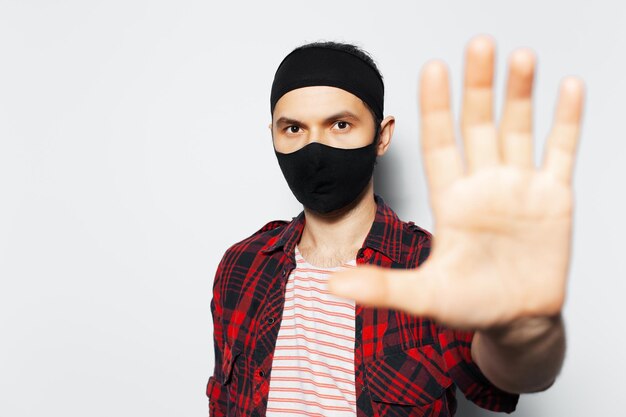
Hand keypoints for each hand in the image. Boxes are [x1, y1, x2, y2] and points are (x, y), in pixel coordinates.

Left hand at [328, 35, 584, 329]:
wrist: (517, 320)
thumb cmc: (470, 305)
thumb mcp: (424, 296)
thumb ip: (382, 287)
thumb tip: (331, 285)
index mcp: (450, 200)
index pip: (439, 143)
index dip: (436, 107)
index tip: (432, 69)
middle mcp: (482, 185)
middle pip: (478, 125)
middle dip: (478, 87)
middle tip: (478, 45)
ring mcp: (517, 188)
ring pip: (517, 129)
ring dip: (520, 94)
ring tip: (520, 58)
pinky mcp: (553, 198)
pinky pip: (561, 151)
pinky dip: (566, 121)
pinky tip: (566, 88)